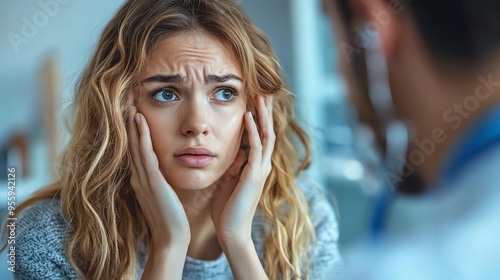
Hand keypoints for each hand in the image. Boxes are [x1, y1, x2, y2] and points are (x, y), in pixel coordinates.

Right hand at [128, 105, 190, 248]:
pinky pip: (145, 154)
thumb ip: (159, 180)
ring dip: (131, 122)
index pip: (135, 149)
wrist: (171, 238)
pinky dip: (141, 135)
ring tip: (129, 101)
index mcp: (141, 179)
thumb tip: (161, 168)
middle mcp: (137, 176)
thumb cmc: (171, 218)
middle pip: (130, 143)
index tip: (132, 109)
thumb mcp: (162, 195)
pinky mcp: (152, 182)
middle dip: (127, 121)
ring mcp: (142, 178)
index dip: (131, 129)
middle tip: (126, 98)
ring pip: (135, 144)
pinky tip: (140, 120)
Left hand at [210, 95, 274, 245]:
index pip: (261, 137)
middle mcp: (262, 166)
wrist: (230, 231)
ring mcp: (260, 170)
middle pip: (268, 132)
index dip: (261, 119)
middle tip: (264, 92)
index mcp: (255, 167)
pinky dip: (252, 131)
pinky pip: (255, 148)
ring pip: (266, 136)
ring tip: (260, 97)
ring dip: (263, 116)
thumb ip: (234, 165)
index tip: (256, 102)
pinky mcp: (253, 175)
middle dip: (266, 113)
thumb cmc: (227, 209)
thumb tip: (233, 150)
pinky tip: (247, 117)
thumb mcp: (229, 181)